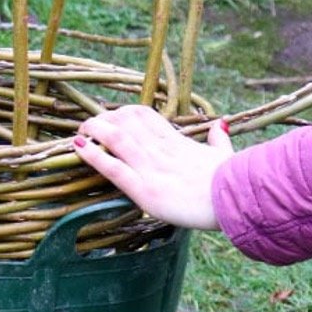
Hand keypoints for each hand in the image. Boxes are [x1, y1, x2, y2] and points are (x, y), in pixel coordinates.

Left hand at [73, 105, 233, 229]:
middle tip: (90, 126)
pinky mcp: (143, 189)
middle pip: (125, 120)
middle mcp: (159, 149)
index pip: (143, 115)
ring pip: (115, 137)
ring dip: (93, 131)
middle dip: (104, 119)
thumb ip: (218, 139)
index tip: (113, 116)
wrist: (234, 199)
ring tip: (80, 132)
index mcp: (176, 141)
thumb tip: (220, 124)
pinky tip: (77, 147)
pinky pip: (112, 167)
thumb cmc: (232, 180)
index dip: (123, 112)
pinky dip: (92, 156)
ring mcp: (150, 167)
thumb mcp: (224, 154)